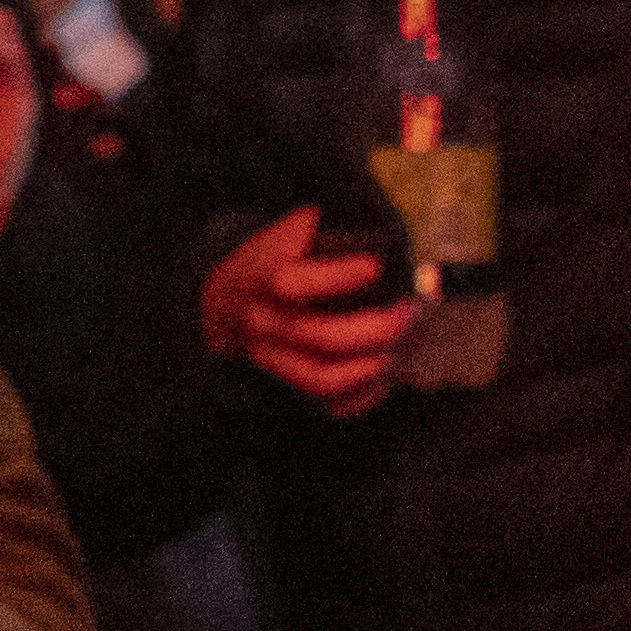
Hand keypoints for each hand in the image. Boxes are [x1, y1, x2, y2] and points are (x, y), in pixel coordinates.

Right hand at [197, 203, 429, 419]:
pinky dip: (359, 395)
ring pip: (322, 378)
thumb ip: (315, 228)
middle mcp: (262, 324)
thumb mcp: (282, 235)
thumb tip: (354, 227)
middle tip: (407, 310)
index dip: (336, 276)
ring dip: (368, 366)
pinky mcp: (284, 383)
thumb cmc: (268, 261)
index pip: (292, 283)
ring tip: (398, 345)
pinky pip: (324, 403)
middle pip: (320, 337)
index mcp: (260, 280)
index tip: (374, 266)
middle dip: (374, 327)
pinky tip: (384, 374)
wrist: (224, 301)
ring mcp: (270, 358)